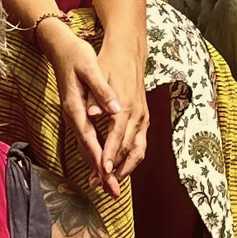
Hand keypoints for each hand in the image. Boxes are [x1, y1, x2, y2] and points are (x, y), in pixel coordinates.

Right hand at [42, 18, 128, 194]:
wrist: (59, 47)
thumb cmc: (75, 55)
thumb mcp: (90, 68)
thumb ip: (101, 91)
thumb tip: (114, 109)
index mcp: (76, 106)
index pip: (89, 137)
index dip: (98, 157)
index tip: (106, 174)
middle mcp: (74, 116)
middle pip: (87, 149)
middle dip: (100, 172)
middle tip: (112, 193)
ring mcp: (74, 117)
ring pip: (86, 148)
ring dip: (97, 168)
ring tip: (109, 187)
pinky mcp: (77, 115)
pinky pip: (86, 141)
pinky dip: (94, 155)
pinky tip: (101, 165)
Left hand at [97, 35, 150, 183]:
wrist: (128, 52)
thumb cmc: (109, 64)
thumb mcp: (98, 75)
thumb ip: (95, 98)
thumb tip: (92, 115)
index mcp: (125, 106)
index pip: (117, 136)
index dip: (109, 155)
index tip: (102, 170)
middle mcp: (137, 114)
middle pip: (128, 148)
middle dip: (116, 169)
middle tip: (103, 185)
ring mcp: (143, 117)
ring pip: (138, 150)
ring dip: (126, 168)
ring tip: (111, 182)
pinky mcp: (144, 118)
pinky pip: (141, 144)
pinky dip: (132, 159)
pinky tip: (121, 168)